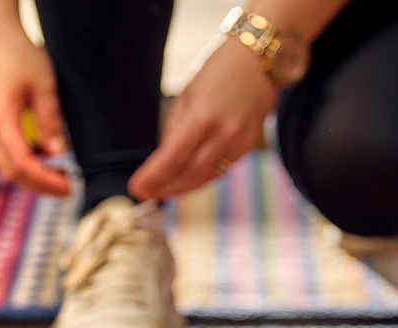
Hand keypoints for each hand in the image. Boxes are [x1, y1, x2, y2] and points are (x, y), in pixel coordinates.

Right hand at [0, 21, 70, 194]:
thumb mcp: (43, 85)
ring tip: (59, 173)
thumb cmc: (17, 51)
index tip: (69, 187)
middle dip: (40, 185)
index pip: (23, 165)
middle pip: (12, 172)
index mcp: (0, 120)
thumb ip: (51, 121)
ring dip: (33, 174)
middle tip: (67, 188)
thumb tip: (59, 153)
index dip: (47, 181)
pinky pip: (5, 150)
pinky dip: (25, 160)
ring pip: (7, 164)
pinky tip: (44, 155)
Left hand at [130, 38, 277, 200]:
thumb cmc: (219, 72)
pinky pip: (219, 170)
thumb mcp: (188, 94)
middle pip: (190, 174)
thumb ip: (176, 129)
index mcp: (203, 116)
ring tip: (162, 191)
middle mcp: (223, 134)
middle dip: (165, 187)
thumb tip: (163, 161)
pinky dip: (200, 177)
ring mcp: (238, 144)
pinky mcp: (247, 148)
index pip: (173, 157)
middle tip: (146, 194)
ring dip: (182, 187)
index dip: (154, 177)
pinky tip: (186, 179)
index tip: (137, 188)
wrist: (260, 63)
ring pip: (205, 177)